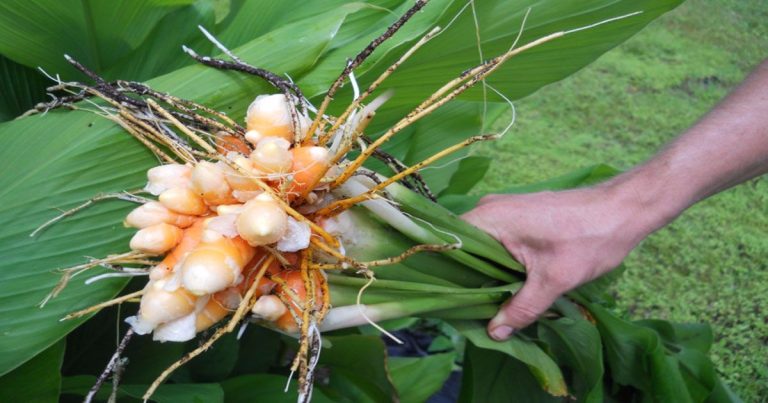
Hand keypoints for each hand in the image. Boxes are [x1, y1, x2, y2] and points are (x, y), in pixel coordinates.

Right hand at [462, 185, 649, 340]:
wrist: (624, 209)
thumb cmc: (588, 238)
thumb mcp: (553, 280)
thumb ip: (521, 308)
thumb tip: (495, 334)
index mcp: (490, 217)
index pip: (449, 245)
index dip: (446, 275)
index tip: (448, 303)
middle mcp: (490, 209)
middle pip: (464, 248)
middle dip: (468, 280)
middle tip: (470, 311)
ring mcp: (506, 210)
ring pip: (483, 248)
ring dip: (487, 274)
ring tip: (488, 304)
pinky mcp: (520, 216)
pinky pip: (498, 242)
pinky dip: (501, 264)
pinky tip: (508, 286)